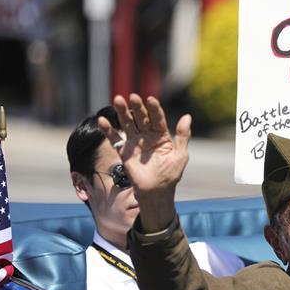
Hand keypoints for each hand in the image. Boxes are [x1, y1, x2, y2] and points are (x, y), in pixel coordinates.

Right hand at [99, 94, 191, 231]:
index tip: (151, 99)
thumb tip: (187, 116)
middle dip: (137, 107)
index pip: (157, 118)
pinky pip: (115, 139)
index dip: (154, 109)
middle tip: (133, 97)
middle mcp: (147, 135)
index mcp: (161, 135)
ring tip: (117, 100)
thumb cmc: (171, 174)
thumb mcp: (180, 155)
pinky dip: (108, 130)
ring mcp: (134, 142)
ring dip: (122, 112)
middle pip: (141, 117)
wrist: (156, 192)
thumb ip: (182, 136)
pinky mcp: (124, 151)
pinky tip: (102, 120)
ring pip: (127, 123)